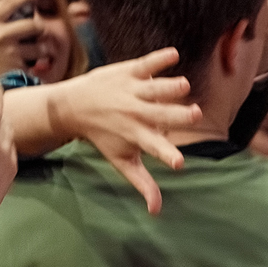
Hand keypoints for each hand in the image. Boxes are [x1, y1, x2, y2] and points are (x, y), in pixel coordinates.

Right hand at [0, 0, 43, 77]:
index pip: (11, 1)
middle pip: (35, 25)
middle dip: (40, 30)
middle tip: (37, 35)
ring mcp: (9, 51)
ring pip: (41, 44)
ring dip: (43, 48)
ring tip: (34, 53)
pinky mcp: (19, 67)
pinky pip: (41, 61)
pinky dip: (41, 64)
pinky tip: (32, 65)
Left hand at [48, 49, 200, 212]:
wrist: (72, 106)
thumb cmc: (103, 137)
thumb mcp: (121, 161)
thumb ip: (142, 184)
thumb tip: (156, 211)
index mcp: (137, 136)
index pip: (155, 149)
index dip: (167, 155)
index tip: (180, 164)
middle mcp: (136, 113)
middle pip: (161, 115)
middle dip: (177, 115)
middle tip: (195, 115)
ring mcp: (132, 91)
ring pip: (155, 88)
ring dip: (169, 86)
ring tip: (184, 85)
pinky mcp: (129, 72)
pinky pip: (145, 64)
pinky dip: (159, 59)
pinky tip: (174, 55)